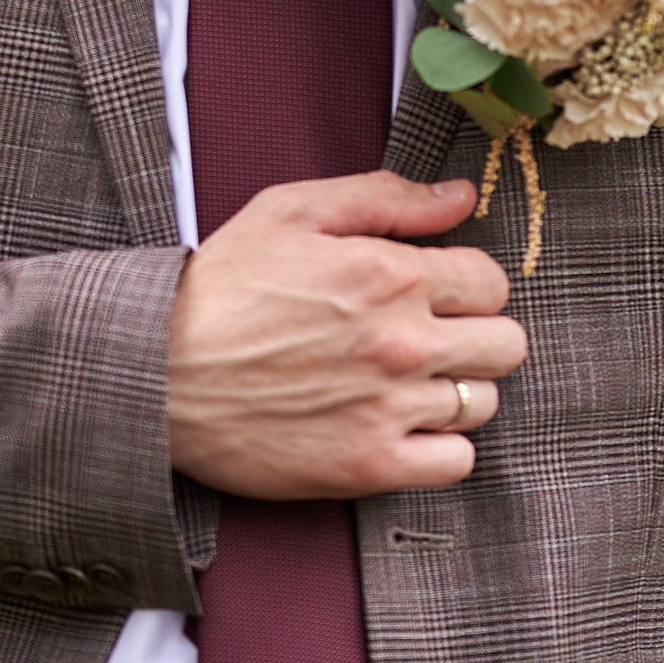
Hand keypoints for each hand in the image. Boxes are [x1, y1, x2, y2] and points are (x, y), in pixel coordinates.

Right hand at [164, 173, 523, 498]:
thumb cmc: (220, 286)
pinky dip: (441, 447)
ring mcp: (389, 409)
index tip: (435, 293)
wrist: (157, 370)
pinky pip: (457, 462)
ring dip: (455, 391)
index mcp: (391, 274)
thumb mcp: (293, 211)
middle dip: (475, 335)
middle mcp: (402, 343)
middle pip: (505, 344)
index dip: (466, 284)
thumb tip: (461, 196)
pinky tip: (404, 427)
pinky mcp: (369, 466)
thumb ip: (386, 198)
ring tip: (406, 383)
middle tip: (431, 338)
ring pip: (484, 402)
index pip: (492, 281)